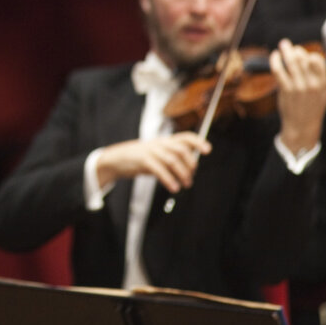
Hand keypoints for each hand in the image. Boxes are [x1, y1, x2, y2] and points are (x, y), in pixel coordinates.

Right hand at [95, 132, 211, 192]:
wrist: (117, 159)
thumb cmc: (140, 158)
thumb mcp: (157, 154)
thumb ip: (172, 157)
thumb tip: (191, 167)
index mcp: (165, 141)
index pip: (185, 137)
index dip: (198, 142)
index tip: (208, 150)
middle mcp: (160, 143)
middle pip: (181, 149)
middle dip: (190, 164)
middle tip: (191, 176)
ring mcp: (151, 150)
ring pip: (172, 160)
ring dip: (182, 174)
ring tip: (185, 185)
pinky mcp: (143, 160)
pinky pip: (159, 169)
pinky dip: (168, 179)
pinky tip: (173, 187)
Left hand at [272, 39, 325, 153]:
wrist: (302, 124)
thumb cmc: (315, 105)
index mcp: (322, 83)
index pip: (317, 60)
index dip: (311, 54)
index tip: (307, 54)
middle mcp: (310, 84)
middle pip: (302, 59)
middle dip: (296, 50)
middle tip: (291, 47)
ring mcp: (297, 87)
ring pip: (290, 62)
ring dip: (285, 51)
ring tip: (284, 45)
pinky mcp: (285, 90)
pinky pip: (278, 71)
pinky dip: (275, 60)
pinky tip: (274, 55)